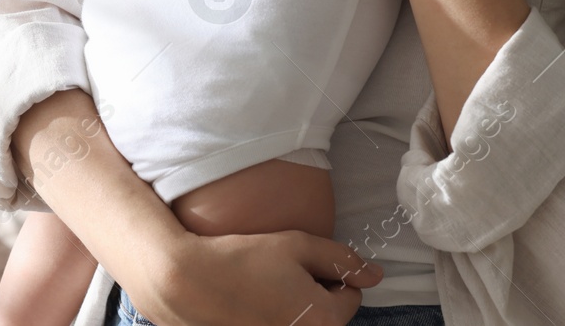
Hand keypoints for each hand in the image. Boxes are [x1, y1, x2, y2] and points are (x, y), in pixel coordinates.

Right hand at [129, 229, 380, 325]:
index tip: (306, 264)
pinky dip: (269, 317)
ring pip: (300, 322)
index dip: (331, 275)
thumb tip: (375, 274)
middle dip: (314, 296)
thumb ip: (341, 258)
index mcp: (324, 318)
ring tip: (264, 289)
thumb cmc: (244, 258)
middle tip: (283, 274)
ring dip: (292, 309)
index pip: (351, 297)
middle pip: (326, 316)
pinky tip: (250, 303)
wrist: (188, 282)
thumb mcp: (297, 245)